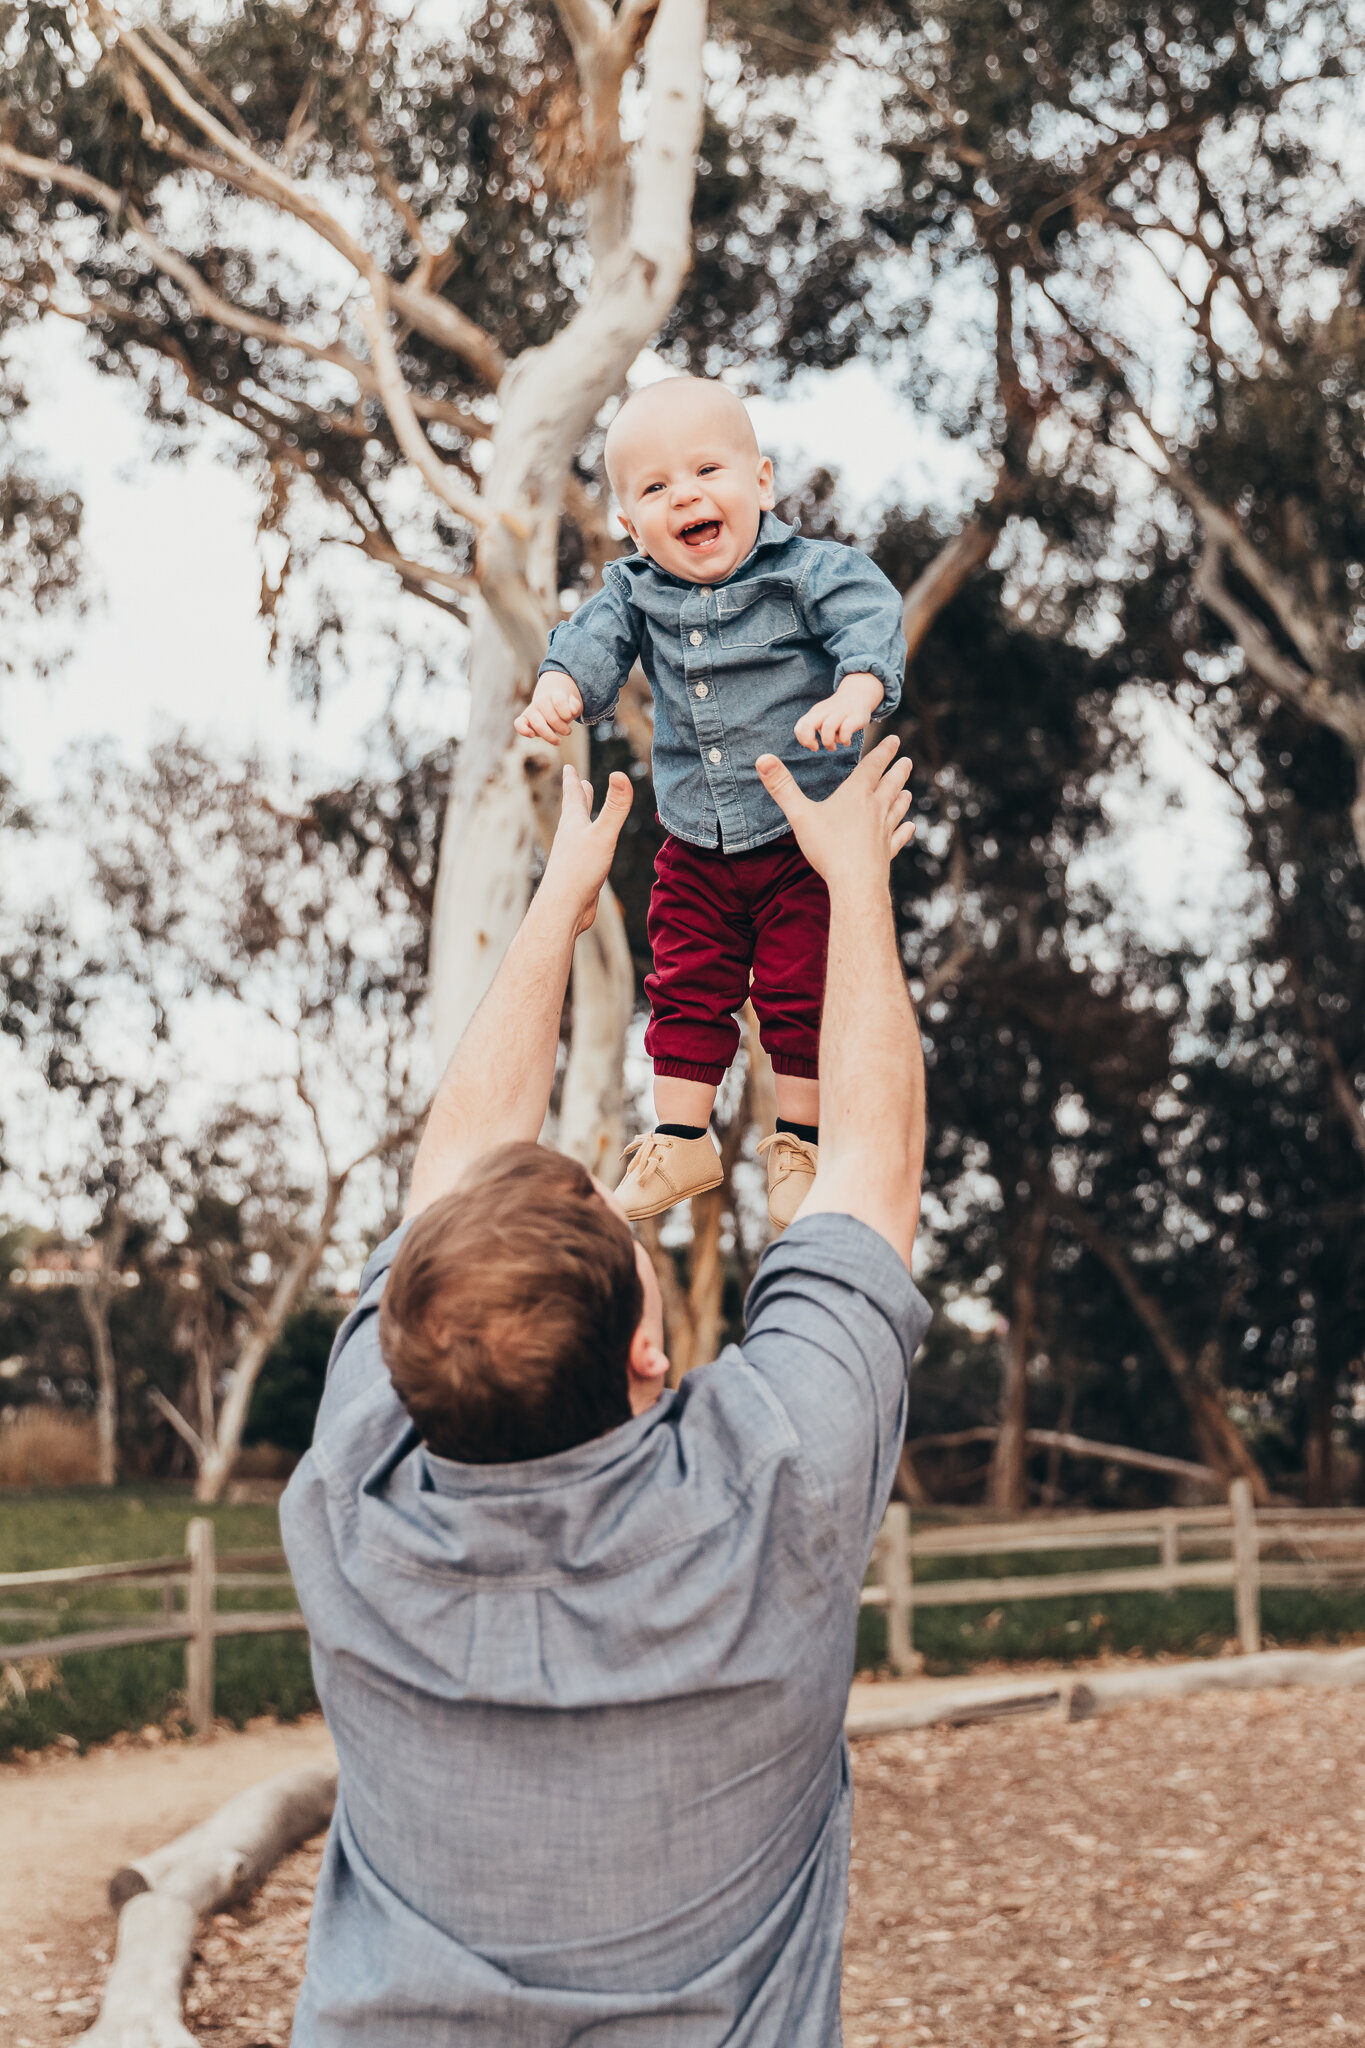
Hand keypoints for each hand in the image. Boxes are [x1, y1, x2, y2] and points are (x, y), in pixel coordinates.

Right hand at [515, 670, 583, 744]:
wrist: (550, 701)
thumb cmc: (564, 707)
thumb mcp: (573, 704)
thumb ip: (575, 706)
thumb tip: (573, 710)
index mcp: (554, 694)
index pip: (560, 702)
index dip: (568, 713)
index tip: (571, 717)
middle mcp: (541, 701)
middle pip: (553, 718)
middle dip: (562, 728)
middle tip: (568, 731)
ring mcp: (531, 710)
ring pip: (539, 725)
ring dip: (551, 735)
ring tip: (558, 741)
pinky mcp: (524, 719)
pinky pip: (518, 724)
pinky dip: (524, 730)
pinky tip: (533, 735)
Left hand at [537, 766, 633, 935]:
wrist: (564, 909)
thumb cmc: (579, 871)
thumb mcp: (603, 835)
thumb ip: (615, 807)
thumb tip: (621, 774)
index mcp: (573, 823)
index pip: (573, 794)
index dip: (572, 779)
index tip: (568, 766)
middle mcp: (571, 836)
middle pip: (574, 809)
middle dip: (577, 794)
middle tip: (577, 780)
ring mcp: (574, 854)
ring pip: (578, 828)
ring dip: (582, 815)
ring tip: (583, 808)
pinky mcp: (579, 871)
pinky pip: (585, 849)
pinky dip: (589, 839)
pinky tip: (594, 847)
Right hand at [755, 735, 912, 890]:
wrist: (855, 883)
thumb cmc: (828, 848)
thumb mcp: (800, 815)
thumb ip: (782, 787)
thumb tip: (762, 759)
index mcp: (856, 795)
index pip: (873, 766)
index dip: (884, 751)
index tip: (894, 740)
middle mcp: (875, 808)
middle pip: (891, 785)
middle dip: (898, 771)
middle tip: (907, 761)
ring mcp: (884, 831)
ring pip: (897, 809)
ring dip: (902, 798)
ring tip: (907, 791)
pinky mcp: (887, 851)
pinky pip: (898, 837)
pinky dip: (904, 831)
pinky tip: (909, 827)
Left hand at [793, 671, 883, 751]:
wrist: (857, 694)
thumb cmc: (838, 712)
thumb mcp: (822, 716)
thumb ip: (813, 728)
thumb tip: (812, 745)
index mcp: (816, 713)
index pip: (800, 726)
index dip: (803, 739)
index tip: (813, 745)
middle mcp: (826, 712)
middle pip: (807, 724)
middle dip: (808, 740)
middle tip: (816, 747)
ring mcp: (840, 713)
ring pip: (827, 727)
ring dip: (828, 742)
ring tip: (833, 746)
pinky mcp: (854, 717)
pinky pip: (845, 731)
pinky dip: (844, 740)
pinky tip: (846, 742)